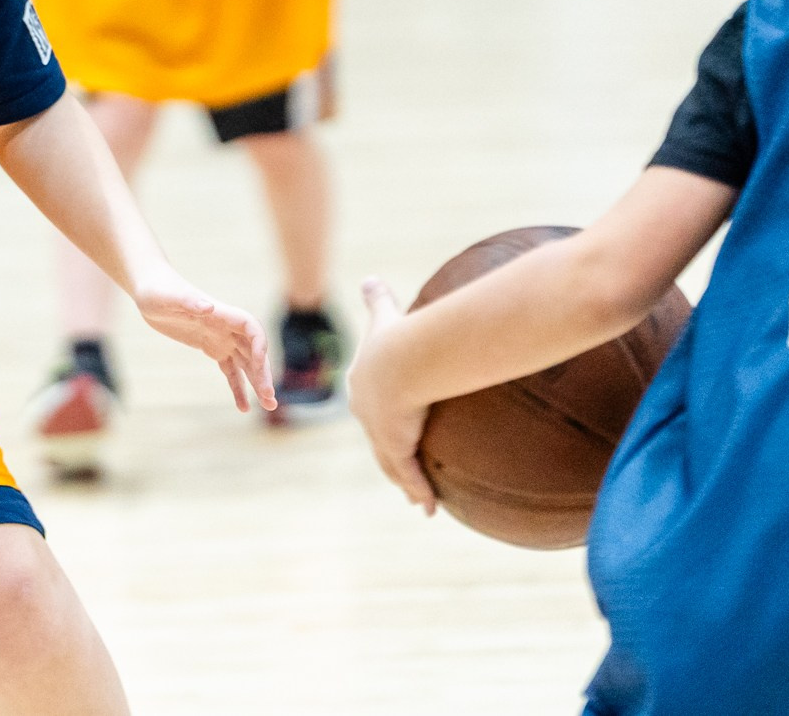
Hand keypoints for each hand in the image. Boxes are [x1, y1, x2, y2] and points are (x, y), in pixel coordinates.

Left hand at [133, 272, 277, 411]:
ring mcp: (220, 338)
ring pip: (246, 363)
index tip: (259, 365)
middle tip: (270, 399)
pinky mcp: (210, 347)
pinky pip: (230, 370)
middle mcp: (226, 326)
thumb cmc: (158, 289)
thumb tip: (209, 306)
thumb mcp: (169, 297)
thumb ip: (190, 301)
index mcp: (220, 313)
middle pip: (253, 351)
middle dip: (262, 373)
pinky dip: (238, 387)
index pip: (250, 328)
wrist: (150, 289)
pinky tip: (243, 407)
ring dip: (258, 383)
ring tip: (269, 406)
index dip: (259, 345)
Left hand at [346, 277, 436, 510]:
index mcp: (362, 385)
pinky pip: (410, 476)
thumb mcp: (384, 316)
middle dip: (387, 453)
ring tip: (412, 496)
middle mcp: (366, 413)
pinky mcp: (396, 448)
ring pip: (392, 464)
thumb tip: (370, 278)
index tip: (381, 421)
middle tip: (396, 464)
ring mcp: (379, 434)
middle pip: (377, 439)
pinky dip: (418, 492)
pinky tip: (426, 509)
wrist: (400, 362)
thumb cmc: (394, 337)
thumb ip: (377, 300)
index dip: (375, 412)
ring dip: (402, 480)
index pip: (368, 403)